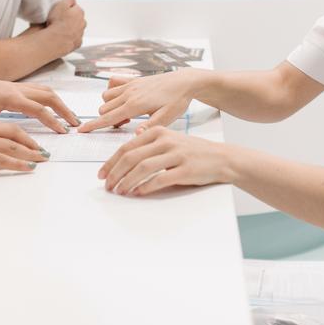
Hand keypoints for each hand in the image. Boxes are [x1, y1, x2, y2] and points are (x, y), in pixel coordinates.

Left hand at [0, 72, 79, 131]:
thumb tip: (2, 137)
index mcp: (10, 97)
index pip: (38, 109)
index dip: (52, 121)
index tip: (63, 131)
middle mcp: (18, 89)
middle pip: (49, 96)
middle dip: (64, 110)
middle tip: (75, 124)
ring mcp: (18, 86)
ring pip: (46, 91)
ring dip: (60, 103)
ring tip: (69, 117)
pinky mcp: (16, 87)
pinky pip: (39, 90)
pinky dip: (51, 98)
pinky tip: (54, 108)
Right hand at [0, 115, 48, 176]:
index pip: (3, 125)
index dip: (20, 134)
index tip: (30, 141)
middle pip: (13, 132)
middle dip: (30, 142)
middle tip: (42, 150)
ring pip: (11, 146)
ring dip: (30, 153)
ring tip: (41, 159)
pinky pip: (3, 160)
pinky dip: (19, 164)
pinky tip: (28, 168)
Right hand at [45, 0, 85, 53]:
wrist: (56, 40)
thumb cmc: (58, 23)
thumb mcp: (61, 4)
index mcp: (79, 12)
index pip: (75, 7)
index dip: (67, 8)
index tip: (61, 11)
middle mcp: (83, 22)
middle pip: (77, 18)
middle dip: (70, 18)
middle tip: (59, 20)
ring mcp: (81, 33)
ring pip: (76, 28)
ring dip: (70, 28)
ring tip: (60, 29)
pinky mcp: (77, 43)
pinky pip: (74, 38)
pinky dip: (70, 38)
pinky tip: (63, 37)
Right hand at [78, 70, 197, 132]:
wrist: (184, 81)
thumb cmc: (177, 100)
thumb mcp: (168, 118)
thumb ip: (150, 126)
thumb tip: (135, 135)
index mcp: (136, 104)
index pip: (109, 117)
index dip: (93, 126)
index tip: (80, 131)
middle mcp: (129, 93)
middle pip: (104, 109)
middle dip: (108, 120)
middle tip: (127, 124)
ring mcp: (129, 85)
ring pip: (105, 97)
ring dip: (110, 108)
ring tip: (128, 114)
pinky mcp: (132, 80)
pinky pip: (112, 85)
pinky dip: (112, 94)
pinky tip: (125, 100)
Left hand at [98, 127, 232, 195]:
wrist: (221, 158)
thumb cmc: (194, 151)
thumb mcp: (171, 139)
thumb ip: (150, 142)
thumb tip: (129, 147)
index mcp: (158, 132)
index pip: (127, 147)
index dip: (111, 162)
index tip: (102, 174)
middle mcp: (165, 141)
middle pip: (131, 157)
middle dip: (115, 173)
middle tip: (108, 186)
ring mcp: (176, 155)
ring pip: (143, 168)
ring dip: (127, 182)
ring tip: (120, 191)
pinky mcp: (184, 169)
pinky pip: (160, 179)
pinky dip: (146, 187)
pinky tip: (138, 193)